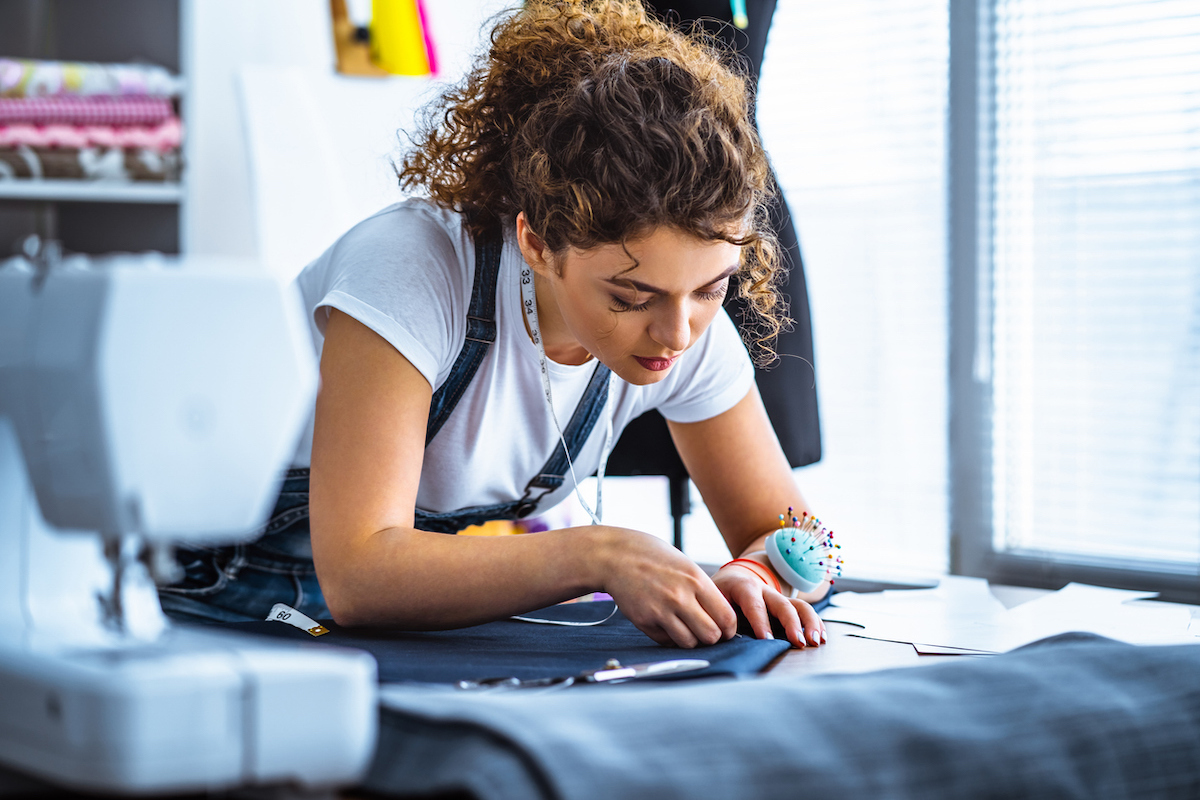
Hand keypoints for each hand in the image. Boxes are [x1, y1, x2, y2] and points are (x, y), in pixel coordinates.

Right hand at [595, 528, 737, 648]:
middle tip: (705, 630)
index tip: (724, 628)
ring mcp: (661, 611)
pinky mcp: (645, 621)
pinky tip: (666, 622)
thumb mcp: (686, 566)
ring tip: (685, 627)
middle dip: (711, 637)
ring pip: (689, 643)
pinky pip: (666, 641)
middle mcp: (680, 597)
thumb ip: (704, 590)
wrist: (617, 556)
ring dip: (690, 639)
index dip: (729, 628)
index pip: (726, 617)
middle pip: (711, 636)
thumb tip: (722, 617)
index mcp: (696, 580)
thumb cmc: (654, 558)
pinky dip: (670, 637)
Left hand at [713, 564, 826, 647]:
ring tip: (815, 641)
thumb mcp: (709, 601)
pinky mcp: (786, 607)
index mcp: (742, 586)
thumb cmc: (717, 595)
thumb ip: (712, 618)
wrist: (731, 579)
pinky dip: (815, 624)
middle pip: (781, 603)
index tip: (767, 640)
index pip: (753, 603)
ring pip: (798, 605)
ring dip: (809, 623)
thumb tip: (711, 640)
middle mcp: (764, 590)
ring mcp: (778, 598)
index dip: (760, 621)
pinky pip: (804, 612)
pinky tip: (821, 638)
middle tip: (798, 643)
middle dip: (792, 623)